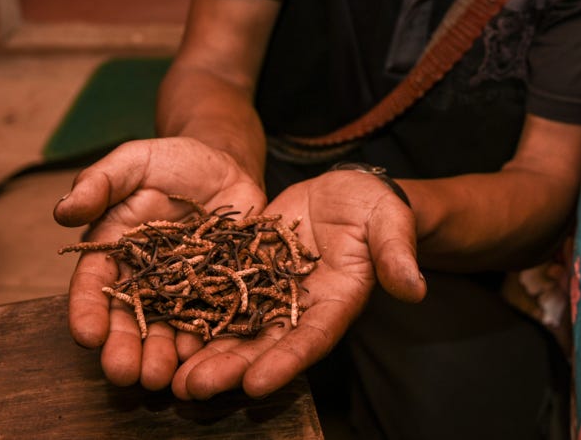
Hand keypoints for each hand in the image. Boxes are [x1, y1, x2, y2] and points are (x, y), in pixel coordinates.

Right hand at [53, 136, 264, 389]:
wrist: (224, 163)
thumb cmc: (170, 161)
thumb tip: (63, 210)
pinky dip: (209, 338)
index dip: (87, 311)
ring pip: (169, 327)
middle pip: (129, 319)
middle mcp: (144, 278)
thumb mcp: (132, 161)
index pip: (94, 286)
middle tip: (125, 373)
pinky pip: (214, 316)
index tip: (86, 335)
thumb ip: (100, 182)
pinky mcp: (220, 286)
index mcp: (114, 251)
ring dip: (164, 356)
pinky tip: (206, 356)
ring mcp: (183, 286)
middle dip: (124, 348)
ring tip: (162, 378)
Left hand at [169, 168, 425, 400]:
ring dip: (206, 351)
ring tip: (170, 374)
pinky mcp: (249, 270)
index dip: (285, 362)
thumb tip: (415, 288)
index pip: (312, 338)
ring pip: (236, 327)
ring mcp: (272, 291)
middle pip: (265, 344)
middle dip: (230, 368)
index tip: (256, 383)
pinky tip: (165, 324)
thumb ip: (396, 254)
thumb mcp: (389, 221)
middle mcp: (301, 307)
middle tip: (192, 388)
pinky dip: (195, 311)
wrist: (347, 192)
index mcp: (337, 302)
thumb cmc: (375, 207)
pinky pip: (220, 293)